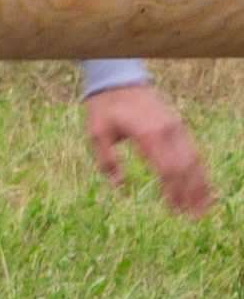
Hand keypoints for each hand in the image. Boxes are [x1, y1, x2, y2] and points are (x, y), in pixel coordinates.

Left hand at [84, 82, 214, 215]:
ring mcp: (176, 128)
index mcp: (147, 135)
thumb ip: (106, 160)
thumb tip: (118, 185)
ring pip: (194, 160)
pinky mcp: (178, 126)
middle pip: (185, 168)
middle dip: (190, 195)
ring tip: (203, 209)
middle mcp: (167, 132)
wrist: (118, 80)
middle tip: (192, 218)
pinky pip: (194, 151)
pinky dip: (200, 170)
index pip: (167, 169)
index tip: (173, 211)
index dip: (172, 192)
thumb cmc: (104, 109)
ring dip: (200, 186)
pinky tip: (204, 186)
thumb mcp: (96, 134)